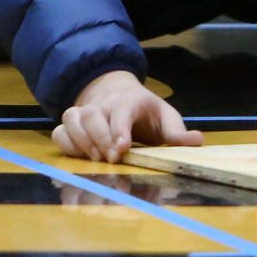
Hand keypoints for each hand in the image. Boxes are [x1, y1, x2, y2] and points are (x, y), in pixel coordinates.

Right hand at [51, 70, 202, 163]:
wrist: (120, 96)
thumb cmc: (147, 113)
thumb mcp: (166, 119)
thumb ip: (178, 132)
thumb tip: (197, 141)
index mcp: (130, 100)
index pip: (121, 110)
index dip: (119, 129)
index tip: (122, 149)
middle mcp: (104, 103)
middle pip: (93, 115)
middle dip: (100, 139)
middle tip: (113, 160)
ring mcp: (84, 112)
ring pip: (72, 119)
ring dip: (82, 142)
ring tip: (98, 160)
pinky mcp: (71, 124)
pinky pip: (60, 131)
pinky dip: (67, 144)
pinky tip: (81, 157)